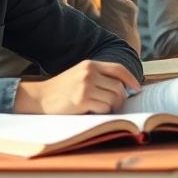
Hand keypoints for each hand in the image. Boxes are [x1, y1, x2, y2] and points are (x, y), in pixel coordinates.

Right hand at [13, 59, 140, 113]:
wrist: (40, 97)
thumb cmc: (62, 90)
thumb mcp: (80, 76)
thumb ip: (99, 77)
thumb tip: (124, 89)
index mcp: (90, 64)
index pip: (118, 69)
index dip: (131, 79)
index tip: (138, 89)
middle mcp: (89, 72)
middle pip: (119, 87)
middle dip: (120, 99)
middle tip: (114, 106)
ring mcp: (86, 85)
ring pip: (114, 99)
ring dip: (111, 107)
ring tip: (100, 108)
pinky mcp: (82, 99)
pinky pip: (104, 108)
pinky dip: (102, 113)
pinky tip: (92, 111)